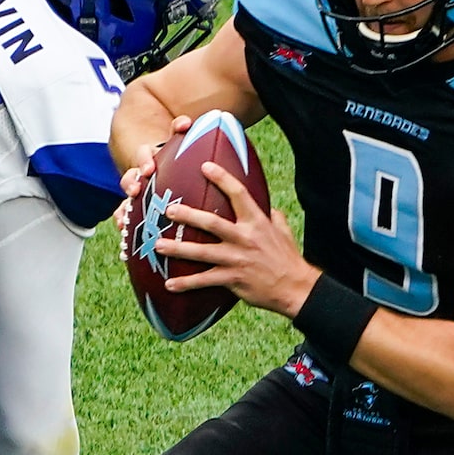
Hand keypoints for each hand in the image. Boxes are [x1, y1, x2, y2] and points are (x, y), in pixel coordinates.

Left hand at [156, 159, 319, 318]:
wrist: (295, 288)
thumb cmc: (288, 258)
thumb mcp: (283, 231)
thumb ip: (272, 216)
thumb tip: (266, 206)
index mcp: (257, 222)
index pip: (239, 193)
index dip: (222, 178)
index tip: (205, 166)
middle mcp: (244, 238)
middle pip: (211, 222)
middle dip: (187, 215)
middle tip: (168, 210)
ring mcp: (237, 259)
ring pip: (202, 252)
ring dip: (178, 249)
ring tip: (158, 245)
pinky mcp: (233, 279)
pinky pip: (205, 280)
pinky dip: (186, 283)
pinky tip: (170, 284)